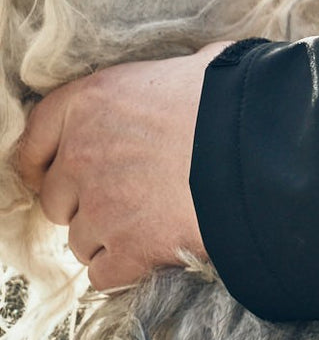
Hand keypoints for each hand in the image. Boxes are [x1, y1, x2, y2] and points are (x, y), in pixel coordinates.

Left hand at [17, 42, 226, 290]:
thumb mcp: (196, 65)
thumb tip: (193, 72)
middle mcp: (81, 156)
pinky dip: (125, 269)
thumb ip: (168, 81)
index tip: (51, 173)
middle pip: (56, 198)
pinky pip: (104, 274)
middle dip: (84, 202)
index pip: (35, 137)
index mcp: (90, 101)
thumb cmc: (234, 97)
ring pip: (79, 240)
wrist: (261, 147)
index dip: (41, 161)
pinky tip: (153, 254)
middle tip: (122, 198)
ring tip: (147, 226)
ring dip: (106, 237)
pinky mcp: (127, 251)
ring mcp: (101, 208)